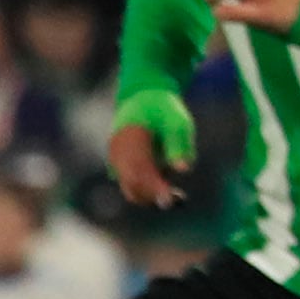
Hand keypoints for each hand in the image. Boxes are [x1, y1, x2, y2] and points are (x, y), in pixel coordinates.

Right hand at [109, 93, 191, 210]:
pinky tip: (167, 187)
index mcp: (129, 139)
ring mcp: (116, 160)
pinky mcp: (120, 166)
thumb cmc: (164, 109)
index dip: (154, 188)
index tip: (169, 200)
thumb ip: (178, 144)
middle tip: (178, 198)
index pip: (139, 170)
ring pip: (130, 188)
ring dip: (151, 195)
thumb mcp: (177, 120)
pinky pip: (131, 184)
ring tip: (177, 194)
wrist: (144, 97)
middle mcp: (118, 152)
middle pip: (132, 185)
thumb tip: (183, 169)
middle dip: (153, 195)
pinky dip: (147, 190)